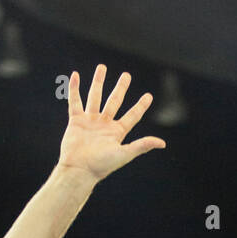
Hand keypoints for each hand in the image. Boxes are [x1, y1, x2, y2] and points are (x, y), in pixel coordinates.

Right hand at [58, 65, 165, 182]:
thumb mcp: (125, 154)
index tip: (148, 96)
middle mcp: (104, 125)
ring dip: (98, 82)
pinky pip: (75, 101)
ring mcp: (90, 121)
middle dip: (121, 88)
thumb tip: (162, 143)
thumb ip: (142, 145)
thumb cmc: (102, 165)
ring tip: (102, 67)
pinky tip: (75, 75)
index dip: (140, 106)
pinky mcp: (76, 121)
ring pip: (95, 97)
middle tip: (126, 75)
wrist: (80, 170)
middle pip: (114, 101)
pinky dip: (74, 89)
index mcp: (117, 132)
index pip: (132, 116)